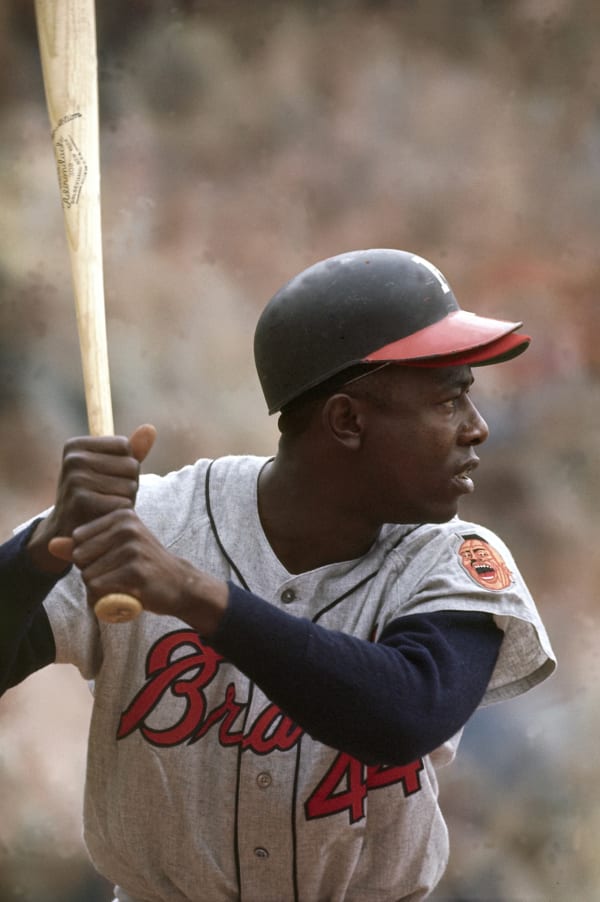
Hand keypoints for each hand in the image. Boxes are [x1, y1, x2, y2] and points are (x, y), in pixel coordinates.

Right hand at [27, 424, 156, 573]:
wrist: (69, 533)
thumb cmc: (96, 497)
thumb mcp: (112, 470)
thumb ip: (132, 450)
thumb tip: (150, 428)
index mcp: (76, 445)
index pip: (125, 446)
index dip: (126, 465)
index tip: (106, 478)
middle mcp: (73, 458)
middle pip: (131, 465)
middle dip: (128, 484)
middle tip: (107, 497)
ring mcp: (75, 478)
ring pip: (130, 485)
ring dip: (126, 500)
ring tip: (106, 507)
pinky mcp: (81, 499)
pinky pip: (123, 503)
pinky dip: (121, 513)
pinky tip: (105, 518)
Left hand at [65, 508, 227, 635]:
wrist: (180, 584)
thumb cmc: (144, 565)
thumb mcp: (114, 549)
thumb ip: (81, 545)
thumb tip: (51, 544)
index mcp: (121, 515)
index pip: (78, 538)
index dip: (89, 556)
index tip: (113, 559)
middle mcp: (127, 526)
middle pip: (79, 556)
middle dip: (91, 572)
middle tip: (117, 575)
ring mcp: (132, 548)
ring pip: (87, 575)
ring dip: (98, 588)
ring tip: (121, 585)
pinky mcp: (135, 571)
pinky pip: (98, 588)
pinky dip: (104, 598)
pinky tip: (123, 594)